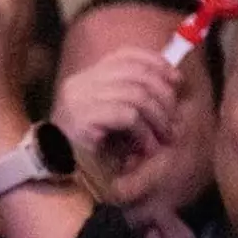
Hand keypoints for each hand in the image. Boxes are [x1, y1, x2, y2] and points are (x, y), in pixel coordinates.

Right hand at [52, 45, 181, 181]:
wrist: (61, 182)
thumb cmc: (92, 153)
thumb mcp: (115, 118)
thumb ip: (134, 96)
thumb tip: (170, 79)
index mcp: (84, 80)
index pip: (125, 55)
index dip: (156, 63)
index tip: (177, 80)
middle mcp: (78, 85)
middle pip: (136, 72)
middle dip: (164, 95)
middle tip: (173, 121)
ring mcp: (78, 101)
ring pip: (137, 94)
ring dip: (158, 118)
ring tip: (163, 138)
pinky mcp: (82, 119)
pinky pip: (128, 115)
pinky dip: (144, 132)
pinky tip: (146, 147)